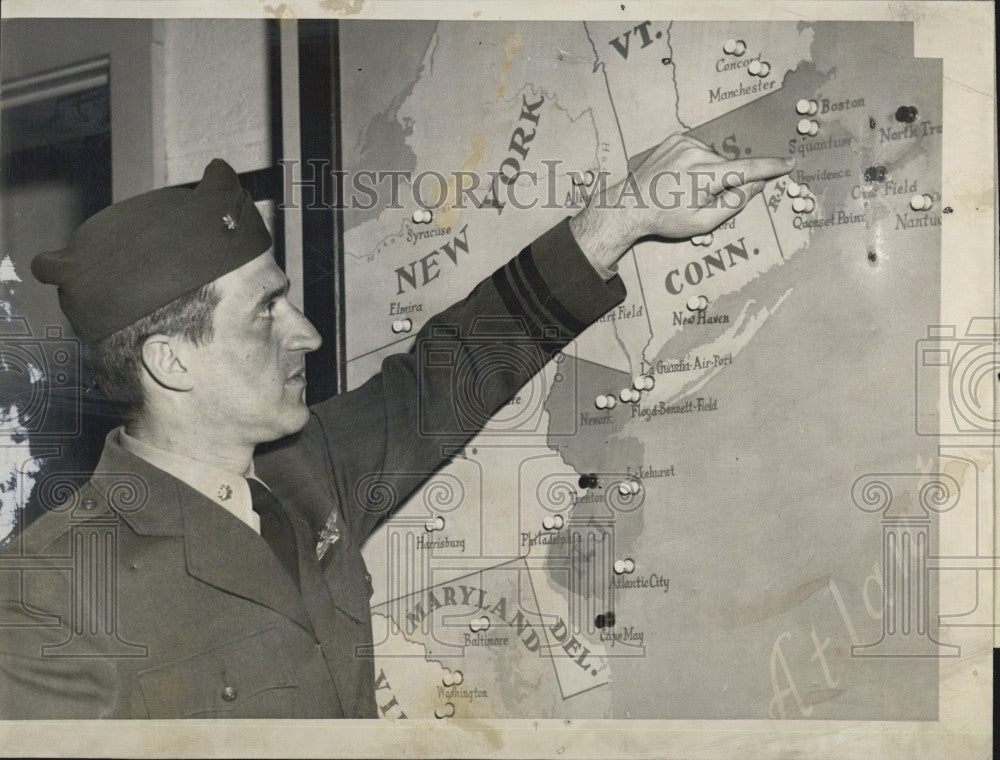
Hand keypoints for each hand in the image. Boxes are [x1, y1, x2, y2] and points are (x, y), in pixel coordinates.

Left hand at [570, 133, 793, 272]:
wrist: (629, 205)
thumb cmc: (665, 219)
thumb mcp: (702, 222)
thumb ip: (733, 204)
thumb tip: (756, 185)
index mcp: (703, 176)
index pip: (747, 169)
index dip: (770, 167)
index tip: (789, 163)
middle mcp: (695, 153)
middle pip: (729, 166)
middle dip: (726, 182)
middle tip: (701, 200)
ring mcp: (683, 143)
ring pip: (715, 157)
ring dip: (711, 172)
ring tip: (685, 189)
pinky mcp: (675, 138)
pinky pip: (700, 150)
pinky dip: (698, 162)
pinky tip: (680, 177)